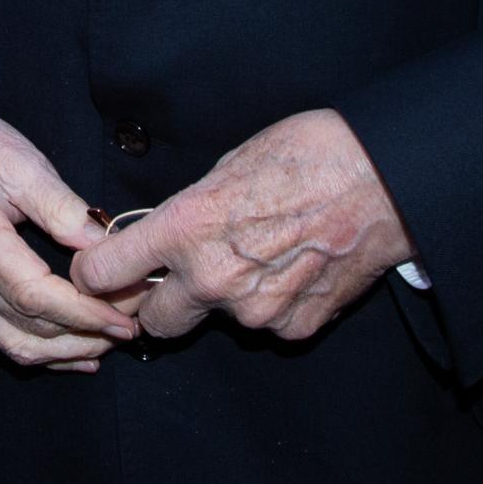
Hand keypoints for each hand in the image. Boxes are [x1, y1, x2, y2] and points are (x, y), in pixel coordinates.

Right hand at [0, 93, 136, 370]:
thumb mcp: (18, 159)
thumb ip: (61, 206)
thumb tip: (103, 246)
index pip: (34, 294)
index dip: (84, 313)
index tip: (123, 317)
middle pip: (28, 327)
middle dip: (86, 335)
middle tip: (130, 327)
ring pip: (14, 344)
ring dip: (66, 351)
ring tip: (109, 341)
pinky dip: (40, 349)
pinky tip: (75, 350)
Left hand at [71, 109, 415, 343]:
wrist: (384, 180)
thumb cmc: (306, 155)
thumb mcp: (227, 167)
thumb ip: (188, 211)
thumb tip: (163, 237)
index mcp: (187, 228)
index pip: (106, 272)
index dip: (98, 272)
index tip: (100, 270)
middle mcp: (213, 278)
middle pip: (154, 322)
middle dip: (158, 303)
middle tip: (177, 277)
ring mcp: (256, 311)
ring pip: (216, 321)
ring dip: (224, 299)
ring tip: (261, 254)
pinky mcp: (295, 328)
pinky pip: (266, 324)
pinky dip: (271, 303)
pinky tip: (294, 268)